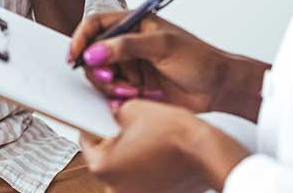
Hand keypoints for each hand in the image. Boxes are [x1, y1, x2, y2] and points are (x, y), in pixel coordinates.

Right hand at [68, 13, 262, 115]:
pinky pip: (111, 94)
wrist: (218, 89)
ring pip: (100, 77)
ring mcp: (129, 68)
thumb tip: (94, 51)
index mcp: (133, 24)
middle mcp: (127, 45)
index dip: (80, 38)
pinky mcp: (133, 89)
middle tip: (110, 80)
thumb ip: (127, 46)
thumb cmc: (198, 59)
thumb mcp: (163, 46)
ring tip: (134, 92)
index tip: (74, 56)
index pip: (95, 24)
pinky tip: (135, 99)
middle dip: (97, 70)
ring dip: (110, 87)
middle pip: (92, 54)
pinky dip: (117, 99)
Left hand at [80, 100, 249, 192]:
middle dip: (115, 140)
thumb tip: (113, 116)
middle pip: (106, 157)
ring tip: (148, 136)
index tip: (96, 117)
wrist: (206, 151)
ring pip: (126, 168)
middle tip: (127, 124)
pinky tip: (159, 150)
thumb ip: (114, 114)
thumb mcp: (132, 108)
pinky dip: (148, 166)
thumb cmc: (173, 132)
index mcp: (102, 167)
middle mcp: (115, 188)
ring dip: (132, 154)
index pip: (86, 141)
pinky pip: (144, 177)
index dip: (92, 123)